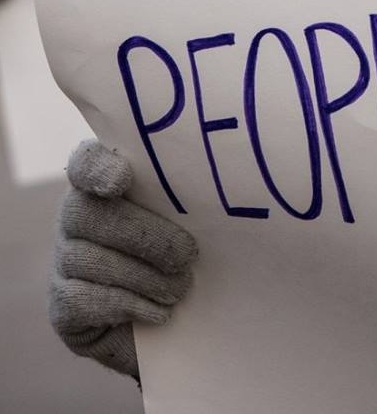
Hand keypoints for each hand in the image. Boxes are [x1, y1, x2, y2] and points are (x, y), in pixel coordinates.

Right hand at [49, 140, 197, 379]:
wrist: (179, 314)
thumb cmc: (190, 248)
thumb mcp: (193, 216)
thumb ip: (188, 195)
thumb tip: (215, 189)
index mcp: (109, 181)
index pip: (86, 161)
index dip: (97, 168)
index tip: (122, 179)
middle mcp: (76, 215)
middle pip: (87, 213)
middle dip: (143, 236)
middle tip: (187, 255)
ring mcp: (63, 260)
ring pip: (88, 260)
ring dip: (143, 277)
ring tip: (180, 287)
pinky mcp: (62, 305)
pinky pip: (82, 300)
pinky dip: (127, 304)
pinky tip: (159, 310)